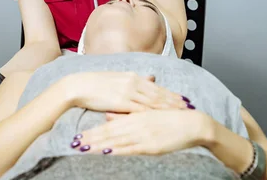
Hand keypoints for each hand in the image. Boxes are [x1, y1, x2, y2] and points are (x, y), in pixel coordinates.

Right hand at [65, 72, 190, 112]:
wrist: (78, 86)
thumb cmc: (94, 83)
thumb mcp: (117, 77)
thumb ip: (134, 79)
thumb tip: (150, 77)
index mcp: (132, 76)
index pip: (155, 87)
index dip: (170, 94)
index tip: (183, 99)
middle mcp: (132, 82)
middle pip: (158, 94)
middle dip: (174, 101)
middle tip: (189, 107)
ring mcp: (127, 92)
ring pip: (152, 101)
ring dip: (168, 108)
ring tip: (181, 113)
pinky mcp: (121, 102)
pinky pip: (140, 109)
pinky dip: (153, 114)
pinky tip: (161, 118)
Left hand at [70, 109, 207, 154]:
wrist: (192, 123)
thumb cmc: (169, 118)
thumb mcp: (145, 114)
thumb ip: (125, 115)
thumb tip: (108, 116)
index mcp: (133, 115)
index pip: (108, 125)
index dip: (92, 131)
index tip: (78, 136)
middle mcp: (135, 125)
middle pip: (108, 133)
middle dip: (91, 139)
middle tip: (74, 144)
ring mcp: (142, 135)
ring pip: (117, 141)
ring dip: (99, 146)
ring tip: (84, 149)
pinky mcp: (151, 145)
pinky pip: (131, 149)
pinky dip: (118, 150)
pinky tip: (107, 153)